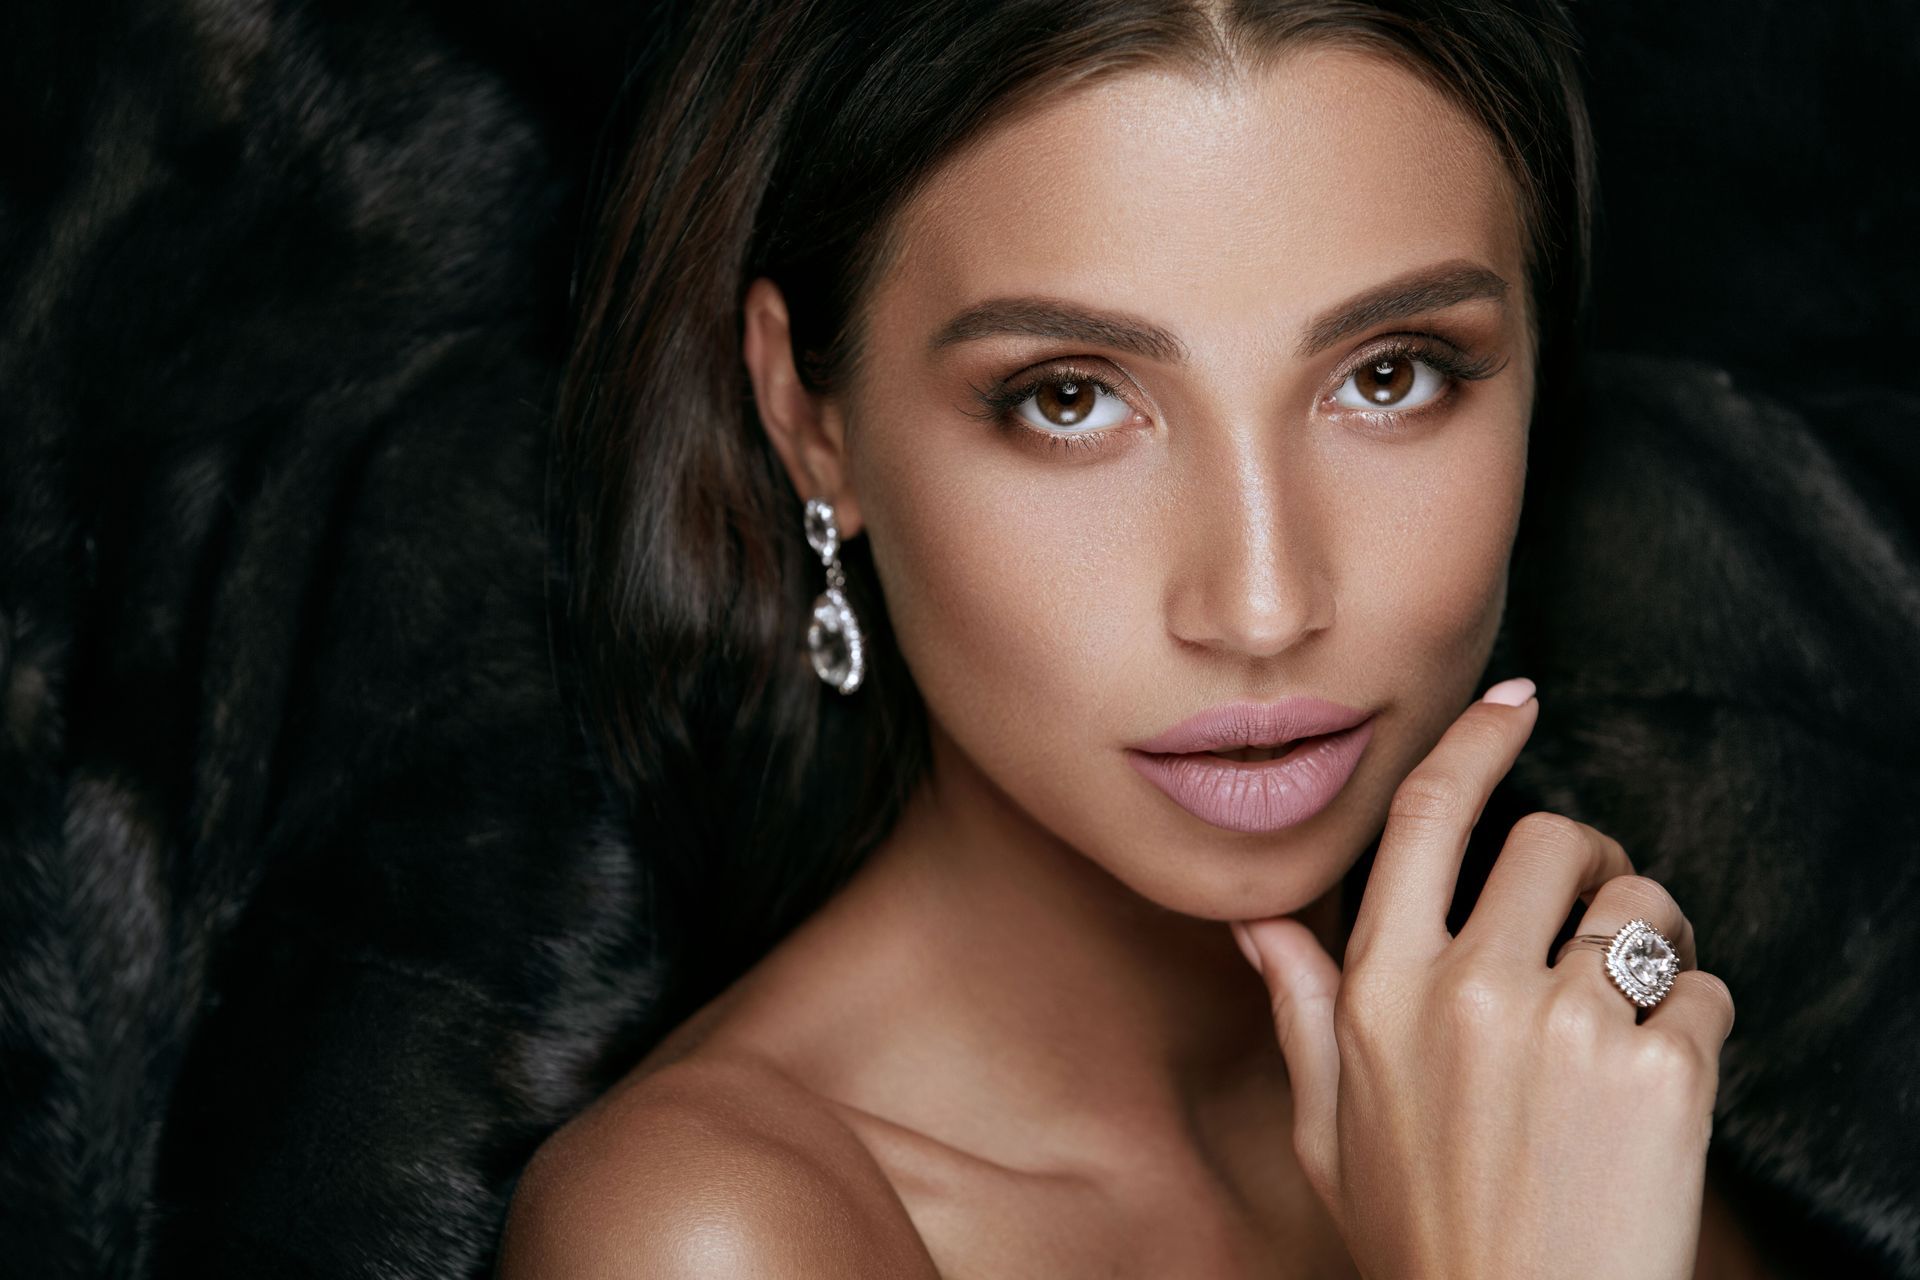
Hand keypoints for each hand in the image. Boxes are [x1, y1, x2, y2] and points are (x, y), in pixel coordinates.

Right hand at [1231, 678, 1735, 1279]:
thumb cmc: (1423, 1239)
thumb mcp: (1326, 1130)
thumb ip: (1300, 1011)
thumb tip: (1256, 923)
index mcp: (1382, 993)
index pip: (1430, 819)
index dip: (1476, 741)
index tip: (1514, 700)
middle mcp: (1469, 991)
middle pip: (1552, 839)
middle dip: (1584, 860)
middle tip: (1593, 913)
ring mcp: (1567, 1027)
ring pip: (1639, 904)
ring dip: (1649, 936)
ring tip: (1633, 1001)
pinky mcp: (1658, 1072)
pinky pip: (1700, 989)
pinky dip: (1694, 1021)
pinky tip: (1658, 1083)